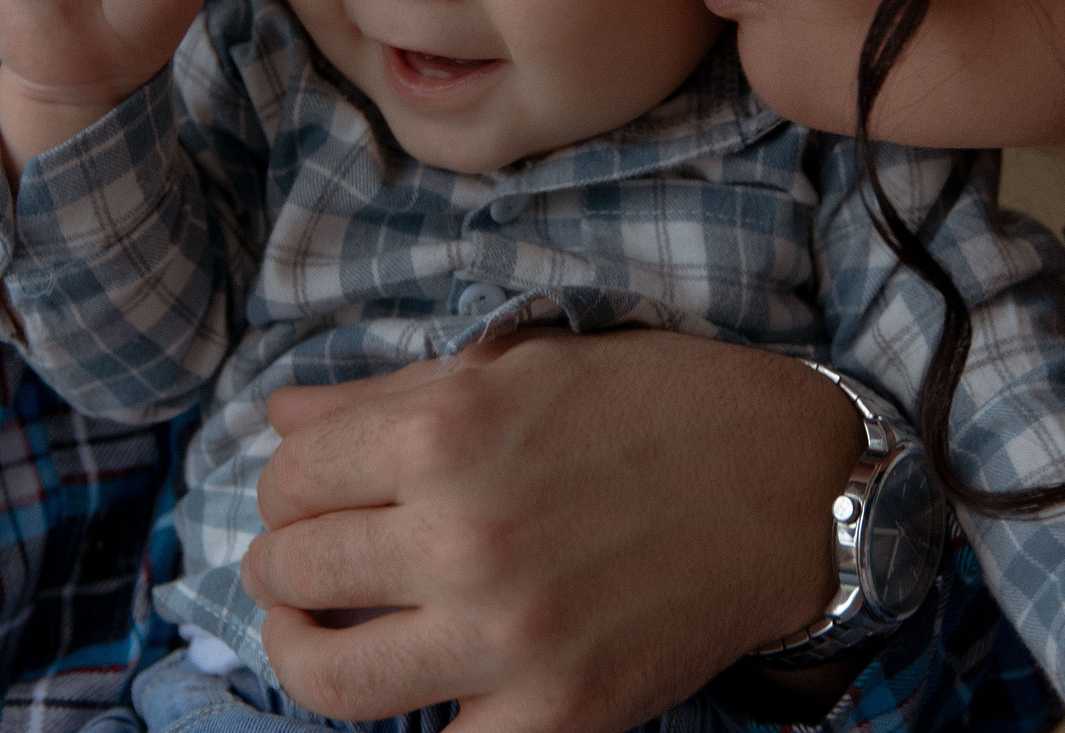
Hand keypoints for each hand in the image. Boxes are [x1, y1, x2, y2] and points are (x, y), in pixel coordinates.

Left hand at [239, 330, 864, 732]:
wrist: (785, 482)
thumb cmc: (649, 405)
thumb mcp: (512, 367)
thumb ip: (384, 397)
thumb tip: (279, 415)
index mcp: (442, 432)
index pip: (288, 478)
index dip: (287, 487)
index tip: (312, 496)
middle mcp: (461, 535)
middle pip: (292, 572)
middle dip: (285, 565)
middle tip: (310, 565)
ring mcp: (506, 635)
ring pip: (329, 677)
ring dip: (303, 653)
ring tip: (322, 634)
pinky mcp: (556, 712)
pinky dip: (419, 727)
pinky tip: (420, 689)